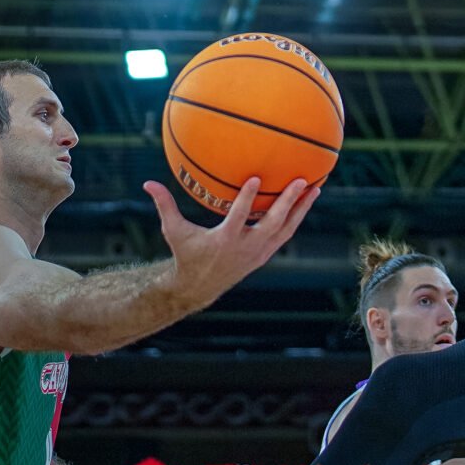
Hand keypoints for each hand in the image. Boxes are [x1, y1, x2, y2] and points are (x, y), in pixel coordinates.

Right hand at [142, 176, 320, 313]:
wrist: (199, 287)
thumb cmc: (186, 253)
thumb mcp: (173, 231)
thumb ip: (164, 206)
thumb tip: (147, 182)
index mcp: (224, 240)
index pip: (239, 218)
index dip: (247, 199)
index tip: (257, 177)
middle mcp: (245, 248)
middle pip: (271, 224)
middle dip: (287, 203)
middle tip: (301, 180)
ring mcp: (258, 253)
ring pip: (285, 230)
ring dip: (302, 210)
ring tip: (316, 188)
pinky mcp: (264, 255)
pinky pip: (285, 234)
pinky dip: (296, 218)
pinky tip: (306, 201)